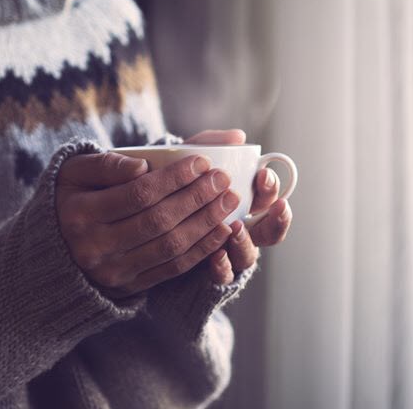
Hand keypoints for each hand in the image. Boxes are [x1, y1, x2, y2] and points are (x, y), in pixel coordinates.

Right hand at [55, 151, 240, 296]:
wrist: (52, 247)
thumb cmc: (71, 197)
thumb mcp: (75, 172)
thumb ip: (108, 163)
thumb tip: (143, 165)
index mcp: (79, 213)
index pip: (138, 194)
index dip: (174, 179)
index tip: (202, 162)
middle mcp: (93, 247)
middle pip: (158, 221)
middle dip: (197, 199)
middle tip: (224, 181)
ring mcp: (112, 271)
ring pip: (169, 247)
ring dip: (205, 224)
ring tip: (228, 202)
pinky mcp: (128, 287)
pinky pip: (171, 269)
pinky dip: (201, 249)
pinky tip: (221, 231)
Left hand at [185, 130, 293, 284]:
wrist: (137, 212)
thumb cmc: (171, 179)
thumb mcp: (187, 156)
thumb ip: (209, 143)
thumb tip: (238, 136)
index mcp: (243, 201)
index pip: (269, 198)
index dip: (271, 188)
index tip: (263, 175)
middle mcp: (240, 229)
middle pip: (270, 231)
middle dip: (275, 218)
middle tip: (269, 206)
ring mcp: (226, 252)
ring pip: (249, 256)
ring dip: (246, 242)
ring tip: (237, 228)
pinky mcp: (206, 270)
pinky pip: (222, 276)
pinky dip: (222, 265)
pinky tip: (216, 255)